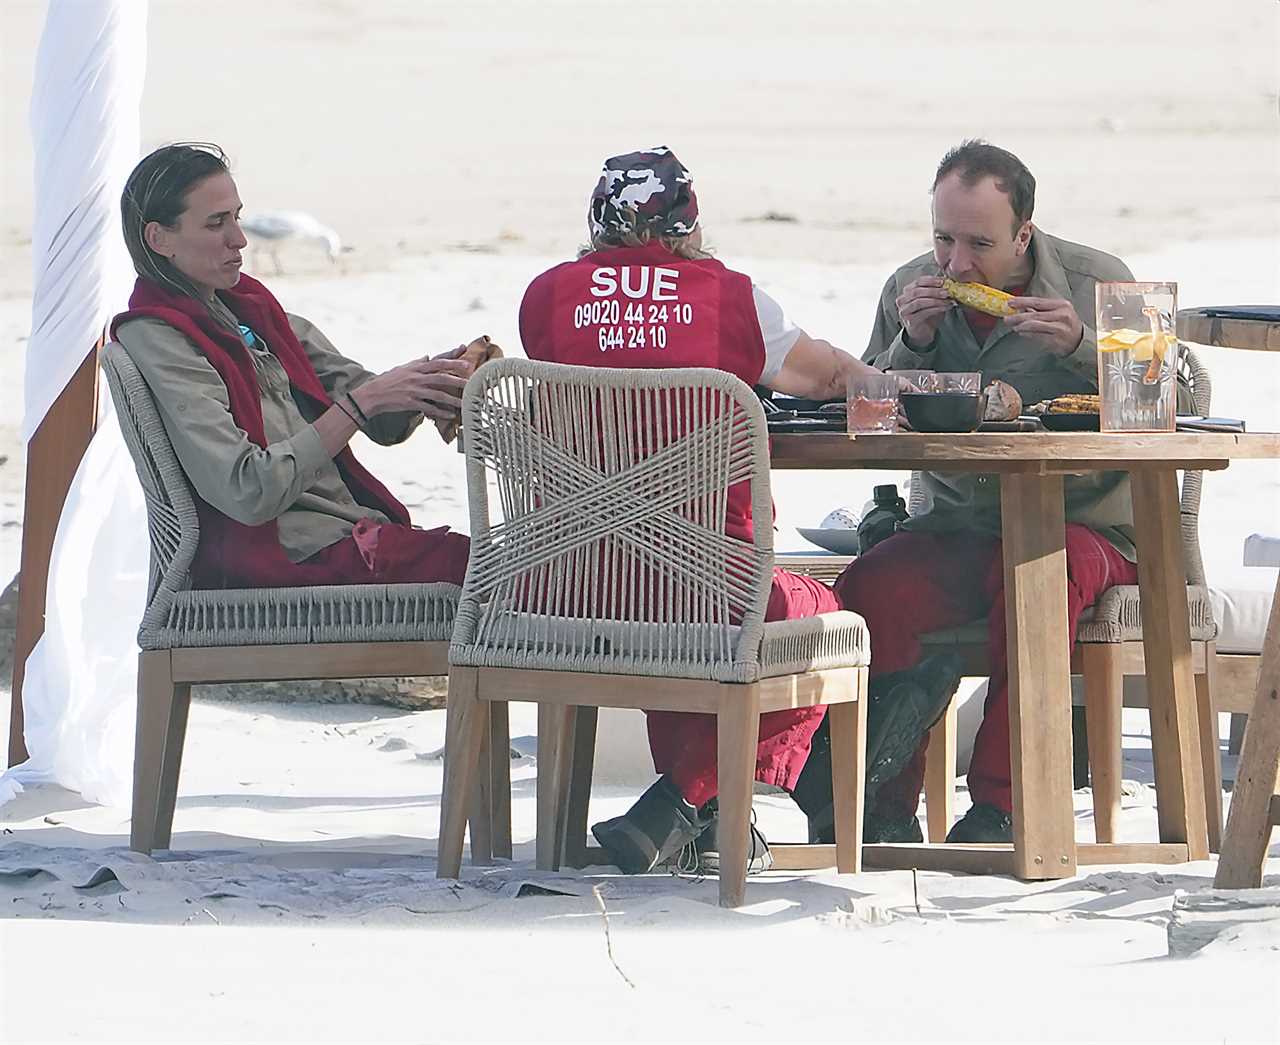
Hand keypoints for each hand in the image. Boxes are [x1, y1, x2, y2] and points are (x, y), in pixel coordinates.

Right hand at [351, 353, 472, 420]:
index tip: (465, 356)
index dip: (452, 357)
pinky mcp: (411, 403)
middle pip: (441, 376)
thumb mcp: (403, 368)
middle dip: (457, 378)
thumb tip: (428, 356)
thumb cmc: (388, 381)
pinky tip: (451, 415)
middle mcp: (416, 377)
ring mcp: (414, 390)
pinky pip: (429, 408)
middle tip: (470, 381)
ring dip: (453, 399)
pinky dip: (440, 412)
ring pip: (437, 394)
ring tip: (465, 403)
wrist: (372, 395)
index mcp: (416, 367)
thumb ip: (417, 363)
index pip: (437, 360)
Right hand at [895, 276, 951, 348]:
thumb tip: (949, 281)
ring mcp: (904, 311)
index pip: (918, 282)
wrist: (923, 332)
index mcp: (907, 291)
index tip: (944, 281)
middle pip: (917, 291)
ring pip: (919, 302)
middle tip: (947, 291)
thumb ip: (937, 291)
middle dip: (934, 290)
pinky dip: (936, 309)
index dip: (931, 280)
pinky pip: (923, 312)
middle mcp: (902, 300)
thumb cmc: (928, 314)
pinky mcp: (909, 321)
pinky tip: (945, 307)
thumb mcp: (932, 299)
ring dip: (936, 300)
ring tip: (948, 300)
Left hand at [1005, 295, 1083, 355]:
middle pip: (1034, 314)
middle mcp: (1062, 315)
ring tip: (1013, 326)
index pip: (1038, 302)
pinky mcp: (1056, 340)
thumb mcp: (1058, 312)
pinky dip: (1026, 334)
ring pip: (1034, 325)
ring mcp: (1059, 328)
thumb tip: (1021, 308)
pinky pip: (1036, 336)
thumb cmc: (1066, 324)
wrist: (1079, 341)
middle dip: (1017, 317)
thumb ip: (1041, 310)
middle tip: (1006, 318)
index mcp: (1062, 305)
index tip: (1010, 302)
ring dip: (1020, 326)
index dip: (1022, 302)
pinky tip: (1021, 333)